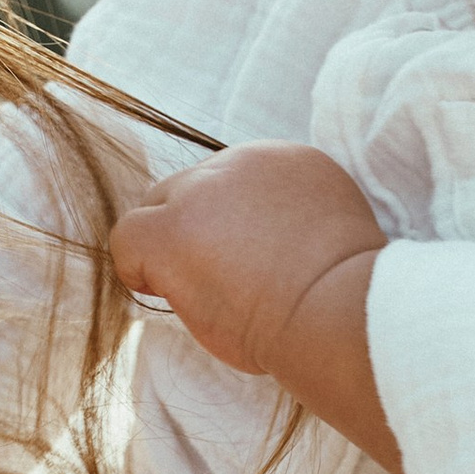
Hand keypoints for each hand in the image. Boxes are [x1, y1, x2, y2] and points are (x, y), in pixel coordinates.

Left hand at [110, 142, 382, 379]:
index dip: (231, 225)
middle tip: (218, 280)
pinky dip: (138, 268)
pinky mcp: (173, 229)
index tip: (247, 263)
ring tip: (198, 291)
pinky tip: (164, 294)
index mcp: (289, 161)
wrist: (343, 312)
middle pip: (192, 187)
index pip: (234, 181)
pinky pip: (128, 238)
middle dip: (197, 231)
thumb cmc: (346, 299)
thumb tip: (259, 250)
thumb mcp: (333, 236)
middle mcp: (244, 162)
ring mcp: (204, 192)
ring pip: (157, 207)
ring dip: (170, 248)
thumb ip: (293, 224)